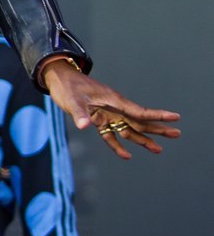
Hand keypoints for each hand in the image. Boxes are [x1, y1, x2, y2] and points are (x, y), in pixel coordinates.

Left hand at [41, 60, 180, 158]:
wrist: (59, 80)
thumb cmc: (68, 86)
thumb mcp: (73, 99)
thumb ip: (79, 113)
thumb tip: (84, 126)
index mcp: (114, 100)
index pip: (140, 111)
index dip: (158, 115)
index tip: (175, 117)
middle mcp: (114, 108)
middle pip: (139, 121)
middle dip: (157, 128)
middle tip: (177, 134)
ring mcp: (107, 114)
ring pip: (129, 129)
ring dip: (142, 139)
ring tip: (158, 150)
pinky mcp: (98, 119)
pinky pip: (111, 135)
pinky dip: (117, 144)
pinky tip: (126, 155)